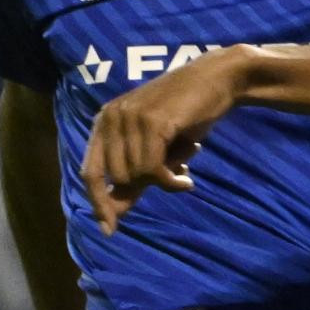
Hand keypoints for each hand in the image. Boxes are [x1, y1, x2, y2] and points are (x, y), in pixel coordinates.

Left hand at [81, 47, 249, 233]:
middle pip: (117, 177)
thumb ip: (135, 175)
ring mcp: (130, 118)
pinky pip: (153, 169)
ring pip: (135, 175)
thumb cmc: (188, 114)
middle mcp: (111, 118)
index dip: (99, 202)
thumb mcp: (158, 146)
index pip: (91, 171)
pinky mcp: (152, 122)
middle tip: (175, 174)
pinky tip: (187, 178)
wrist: (217, 80)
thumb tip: (114, 213)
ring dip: (164, 181)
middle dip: (146, 185)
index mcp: (105, 121)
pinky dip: (171, 181)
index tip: (109, 230)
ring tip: (185, 169)